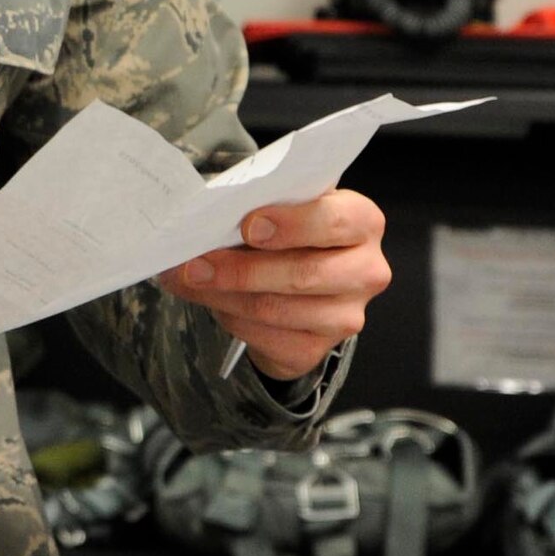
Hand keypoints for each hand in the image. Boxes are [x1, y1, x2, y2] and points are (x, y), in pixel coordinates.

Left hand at [159, 189, 390, 382]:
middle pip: (303, 274)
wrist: (293, 282)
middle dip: (242, 269)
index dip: (291, 225)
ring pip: (276, 309)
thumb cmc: (286, 232)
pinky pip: (265, 337)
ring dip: (224, 294)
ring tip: (188, 278)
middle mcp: (366, 271)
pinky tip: (209, 300)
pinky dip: (229, 317)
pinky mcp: (318, 349)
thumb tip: (208, 216)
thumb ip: (261, 206)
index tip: (248, 225)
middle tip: (195, 262)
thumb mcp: (282, 207)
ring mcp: (346, 316)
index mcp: (362, 222)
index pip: (335, 221)